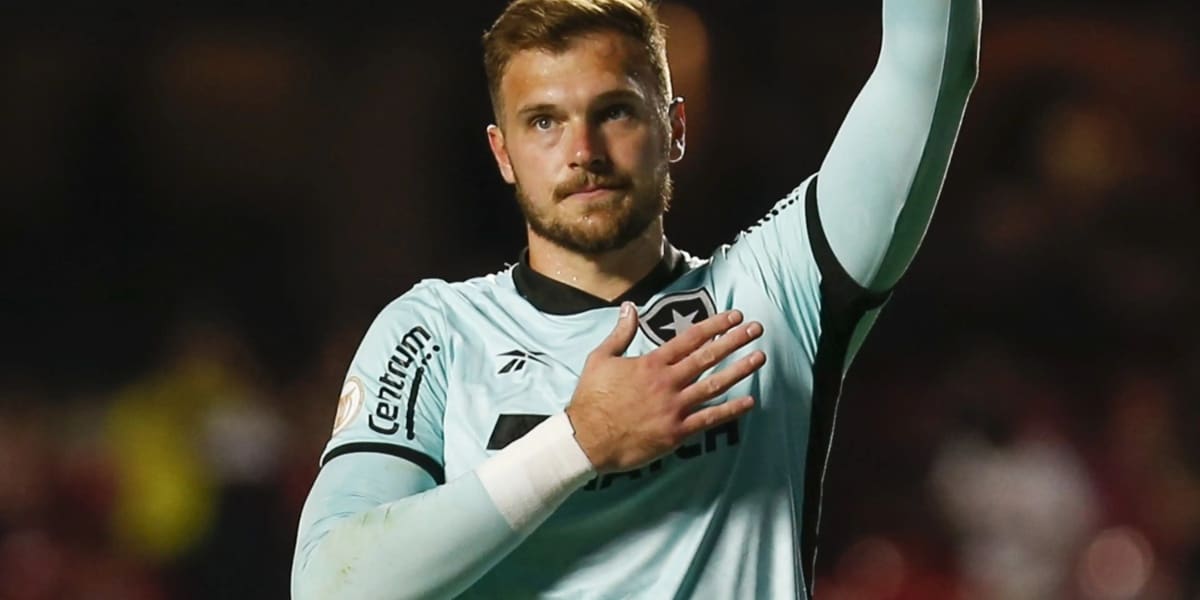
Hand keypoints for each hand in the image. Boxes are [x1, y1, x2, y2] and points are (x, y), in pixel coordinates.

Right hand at [565, 302, 765, 473]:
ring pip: (714, 385)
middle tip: (756, 328)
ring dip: (739, 370)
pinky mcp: (676, 432)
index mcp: (651, 364)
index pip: (690, 339)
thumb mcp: (600, 358)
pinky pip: (709, 419)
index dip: (714, 325)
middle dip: (734, 340)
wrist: (586, 439)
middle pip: (707, 356)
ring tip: (760, 357)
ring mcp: (674, 407)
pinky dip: (730, 410)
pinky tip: (749, 402)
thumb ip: (620, 333)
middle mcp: (667, 382)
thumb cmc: (591, 399)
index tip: (734, 316)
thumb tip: (629, 308)